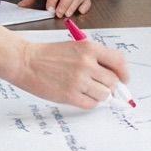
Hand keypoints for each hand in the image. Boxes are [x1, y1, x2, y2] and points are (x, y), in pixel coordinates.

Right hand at [15, 38, 130, 108]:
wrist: (26, 62)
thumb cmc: (49, 55)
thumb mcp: (76, 47)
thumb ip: (95, 58)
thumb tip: (114, 75)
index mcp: (90, 48)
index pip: (119, 62)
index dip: (124, 73)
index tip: (124, 79)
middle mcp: (87, 64)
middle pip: (113, 81)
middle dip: (112, 86)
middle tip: (105, 87)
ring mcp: (78, 80)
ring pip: (103, 94)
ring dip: (100, 95)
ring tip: (89, 90)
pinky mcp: (69, 95)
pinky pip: (90, 104)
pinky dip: (90, 102)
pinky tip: (81, 96)